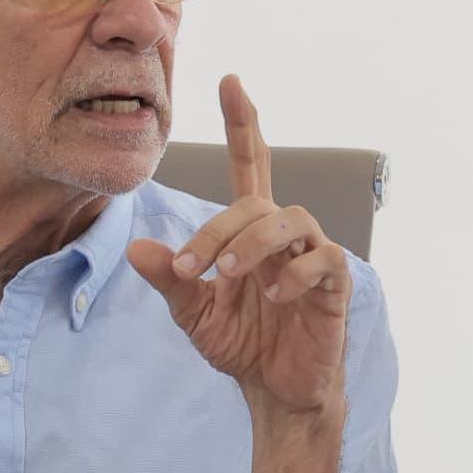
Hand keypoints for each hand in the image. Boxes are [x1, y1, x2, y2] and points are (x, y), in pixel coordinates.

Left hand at [124, 73, 349, 418]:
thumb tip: (138, 247)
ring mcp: (312, 254)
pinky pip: (323, 259)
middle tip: (190, 269)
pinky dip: (295, 274)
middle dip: (216, 230)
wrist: (275, 390)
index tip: (230, 81)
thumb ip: (171, 279)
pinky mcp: (334, 284)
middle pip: (255, 202)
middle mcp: (283, 234)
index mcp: (250, 231)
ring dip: (252, 245)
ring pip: (290, 220)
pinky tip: (274, 298)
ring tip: (225, 276)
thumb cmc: (240, 342)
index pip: (249, 165)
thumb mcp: (193, 312)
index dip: (242, 124)